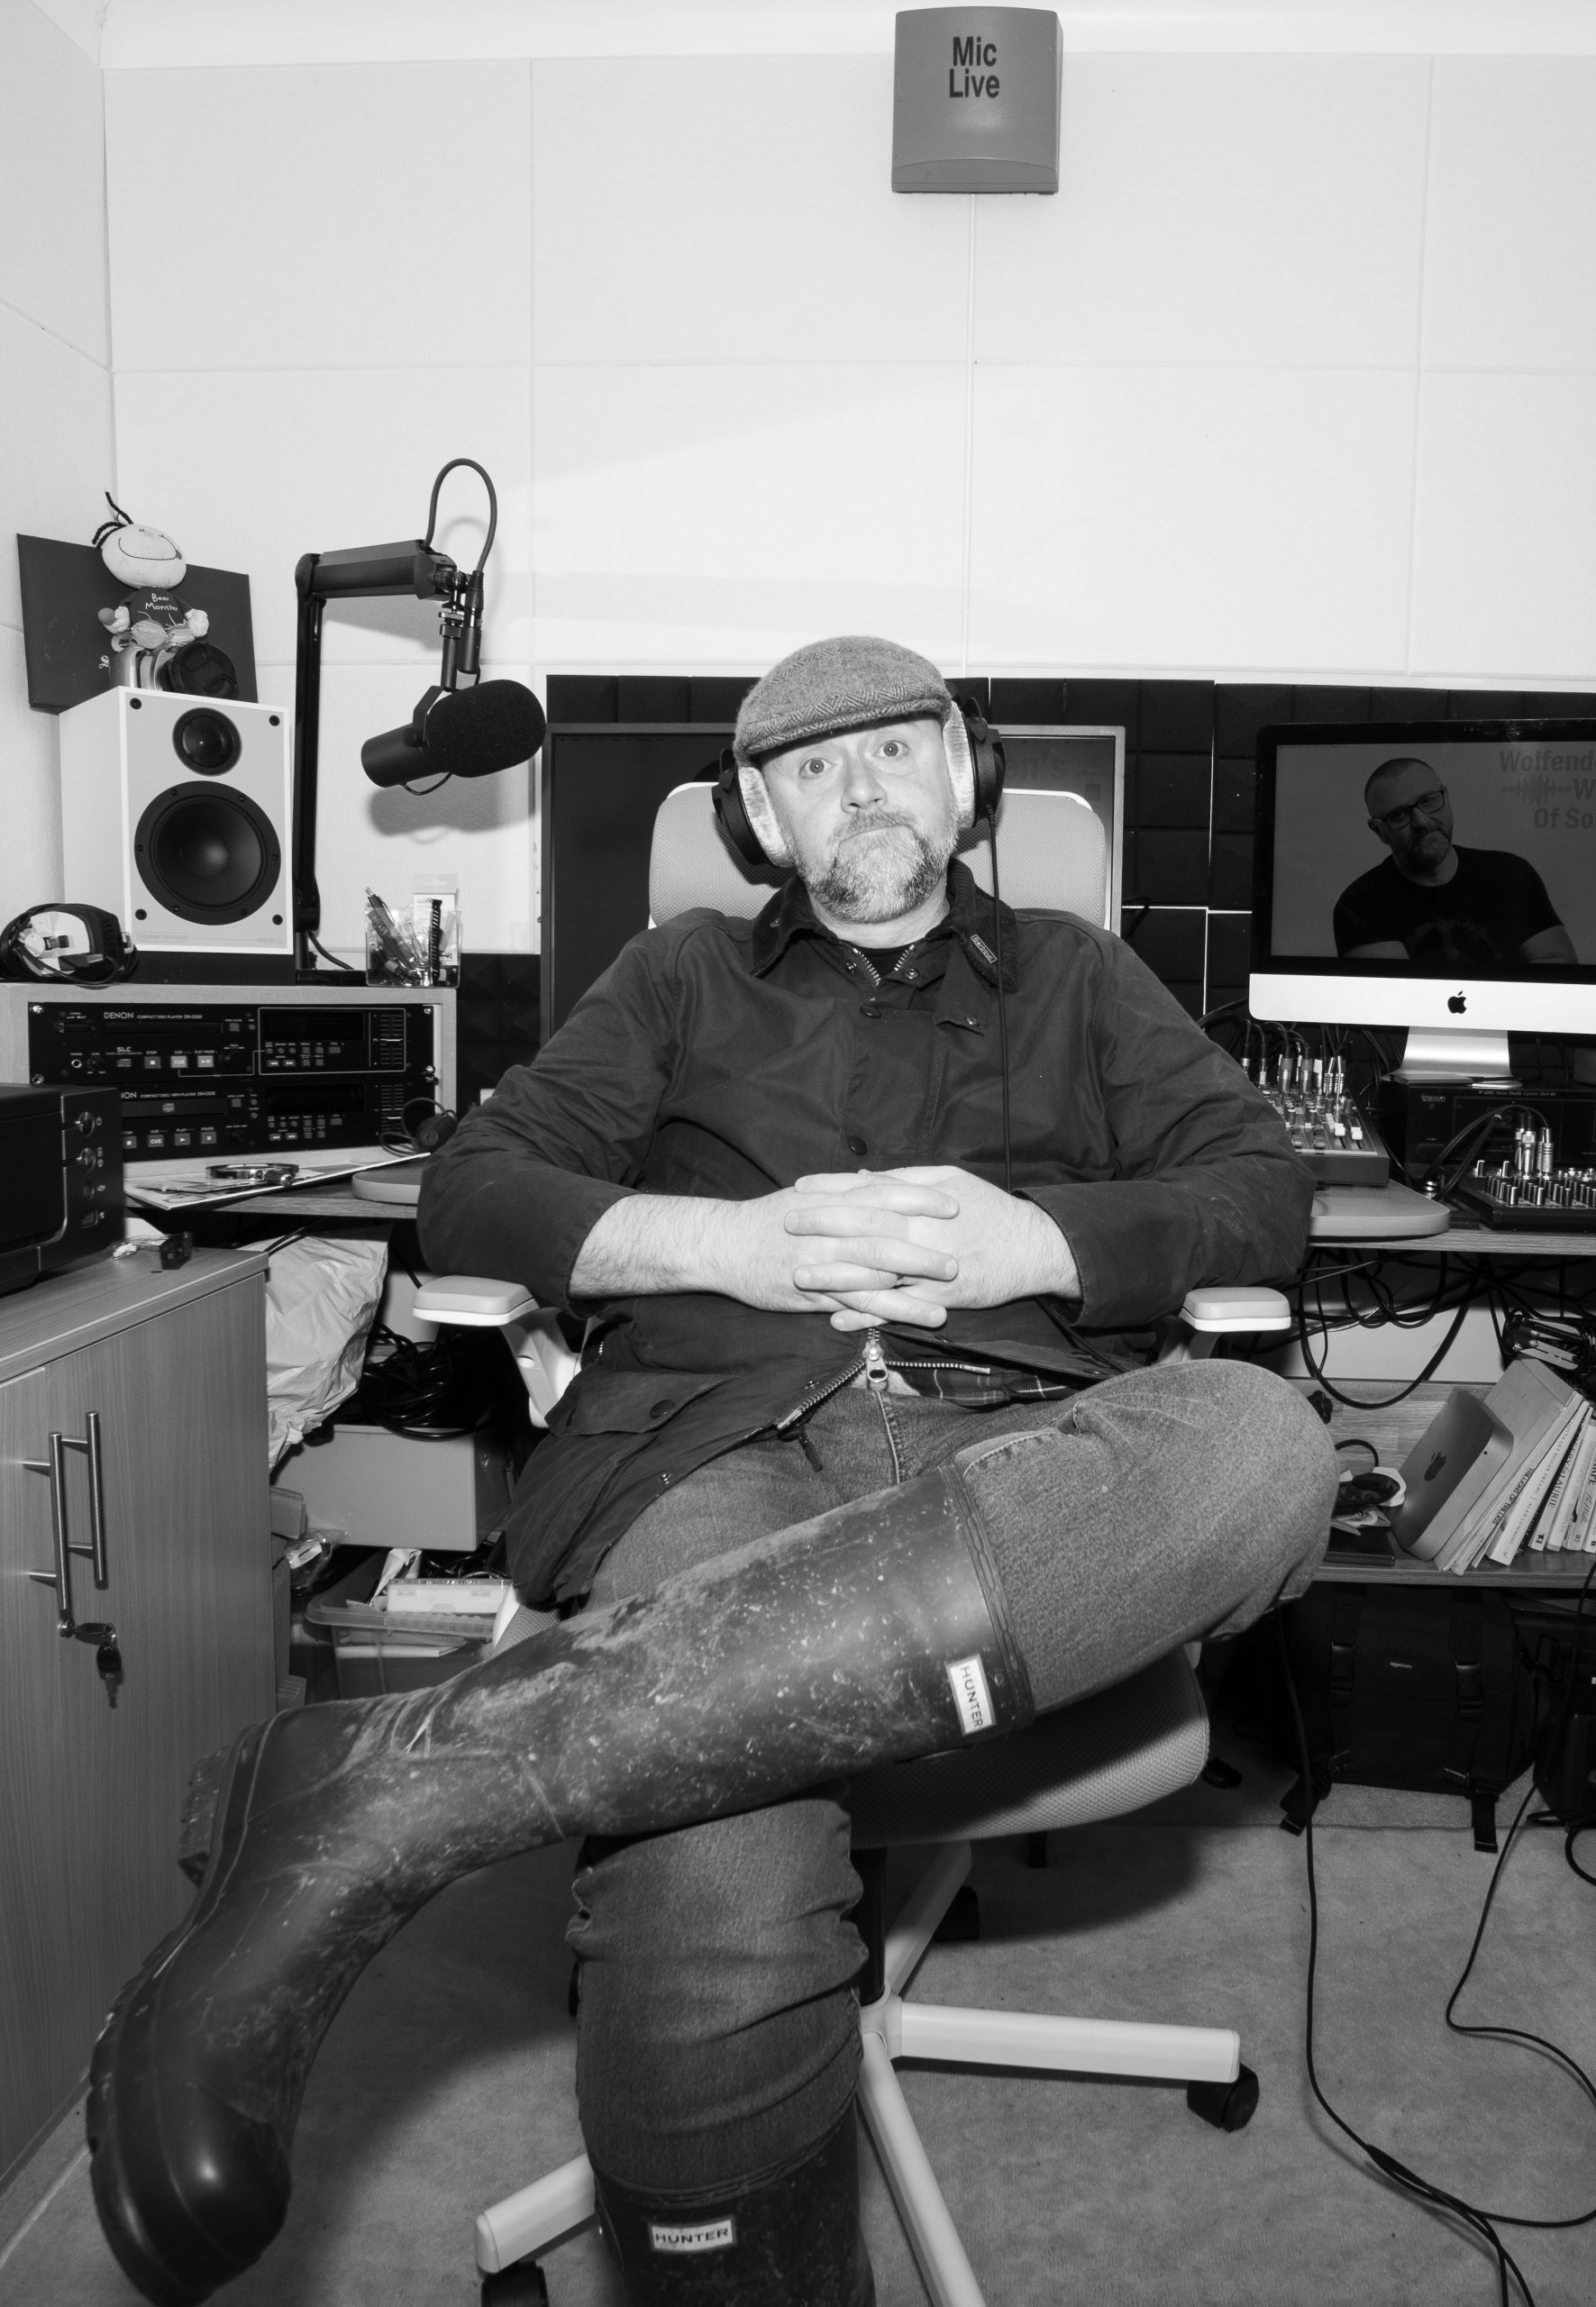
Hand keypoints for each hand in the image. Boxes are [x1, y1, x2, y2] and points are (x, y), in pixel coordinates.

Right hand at [568, 1175, 961, 1317]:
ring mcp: (820, 1267)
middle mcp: (828, 1234)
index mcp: (829, 1203)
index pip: (882, 1196)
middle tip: (960, 1256)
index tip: (952, 1202)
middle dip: (925, 1250)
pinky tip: (911, 1320)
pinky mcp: (813, 1296)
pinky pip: (855, 1307)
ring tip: (949, 1298)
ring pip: (873, 1279)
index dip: (919, 1200)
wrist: (722, 1245)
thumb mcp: (804, 1195)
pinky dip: (886, 1314)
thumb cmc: (766, 1219)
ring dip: (913, 1290)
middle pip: (885, 1240)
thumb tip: (873, 1178)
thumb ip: (841, 1188)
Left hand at [788, 1166, 1077, 1331]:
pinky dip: (865, 1315)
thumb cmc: (991, 1209)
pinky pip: (895, 1309)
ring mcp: (928, 1269)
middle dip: (821, 1227)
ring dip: (833, 1276)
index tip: (800, 1188)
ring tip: (798, 1276)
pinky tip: (836, 1319)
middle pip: (861, 1229)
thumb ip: (906, 1178)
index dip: (831, 1190)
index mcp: (921, 1202)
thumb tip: (866, 1174)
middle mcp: (920, 1233)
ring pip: (873, 1272)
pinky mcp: (938, 1298)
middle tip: (785, 1225)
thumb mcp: (951, 1180)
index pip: (866, 1191)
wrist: (1034, 1247)